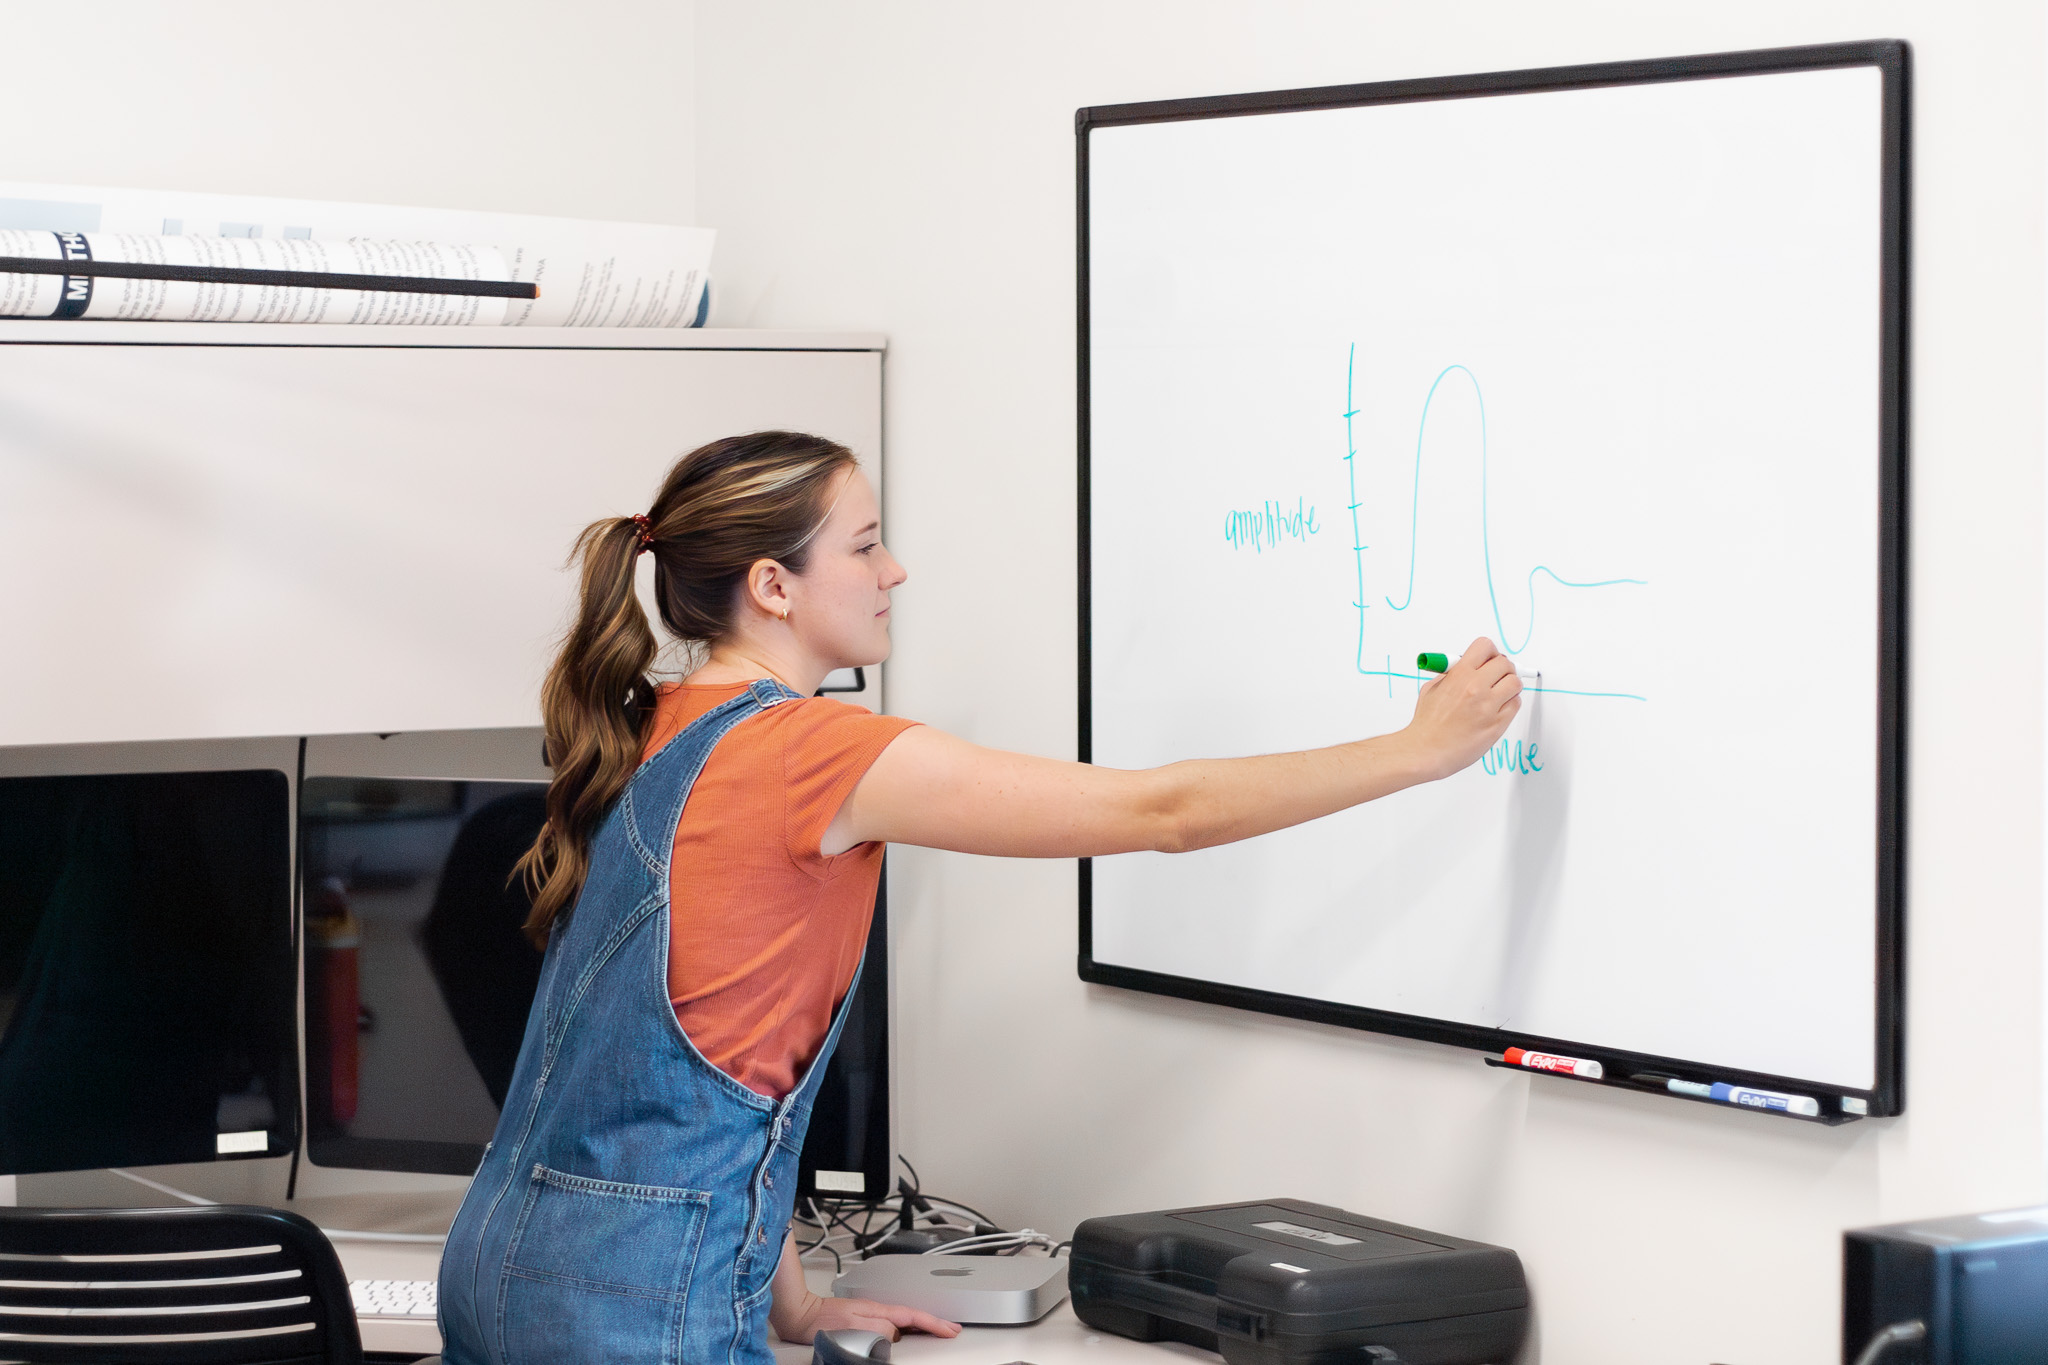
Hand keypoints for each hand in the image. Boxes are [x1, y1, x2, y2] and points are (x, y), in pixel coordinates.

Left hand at [768, 1286, 961, 1345]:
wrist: (799, 1313)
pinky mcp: (861, 1319)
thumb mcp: (853, 1326)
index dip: (934, 1323)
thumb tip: (896, 1334)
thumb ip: (878, 1328)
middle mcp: (876, 1310)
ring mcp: (869, 1314)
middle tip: (950, 1330)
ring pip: (903, 1319)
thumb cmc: (820, 1320)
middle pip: (913, 1316)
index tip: (950, 1330)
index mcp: (878, 1310)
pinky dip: (906, 1326)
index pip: (913, 1316)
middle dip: (934, 1322)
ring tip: (935, 1330)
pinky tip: (906, 1331)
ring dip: (922, 1324)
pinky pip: (892, 1323)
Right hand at [1402, 636, 1519, 779]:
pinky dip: (1510, 704)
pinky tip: (1497, 708)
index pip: (1485, 646)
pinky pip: (1515, 704)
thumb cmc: (1427, 724)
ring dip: (1509, 686)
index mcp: (1459, 675)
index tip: (1489, 659)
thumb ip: (1451, 675)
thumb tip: (1466, 666)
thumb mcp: (1432, 689)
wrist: (1426, 751)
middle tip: (1498, 676)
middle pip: (1505, 664)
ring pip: (1515, 683)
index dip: (1489, 652)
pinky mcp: (1497, 724)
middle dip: (1503, 668)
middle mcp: (1476, 688)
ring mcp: (1488, 706)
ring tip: (1499, 693)